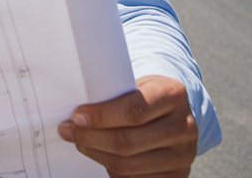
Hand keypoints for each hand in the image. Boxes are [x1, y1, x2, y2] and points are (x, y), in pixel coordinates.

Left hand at [59, 75, 197, 176]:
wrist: (175, 113)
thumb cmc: (146, 95)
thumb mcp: (137, 83)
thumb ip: (114, 93)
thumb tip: (76, 110)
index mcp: (173, 94)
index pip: (134, 109)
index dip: (101, 116)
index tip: (76, 116)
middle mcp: (184, 126)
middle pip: (128, 141)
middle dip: (90, 137)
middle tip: (67, 131)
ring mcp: (183, 155)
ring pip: (129, 165)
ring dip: (96, 154)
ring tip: (79, 142)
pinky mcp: (177, 175)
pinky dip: (112, 170)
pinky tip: (98, 156)